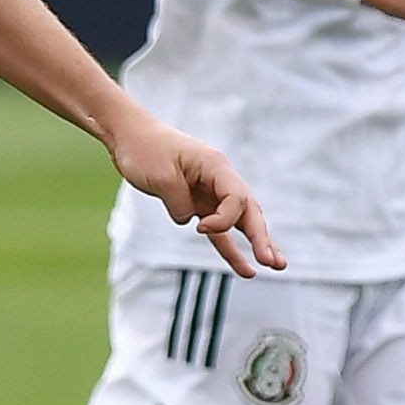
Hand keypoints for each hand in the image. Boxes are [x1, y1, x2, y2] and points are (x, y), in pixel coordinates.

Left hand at [107, 109, 281, 277]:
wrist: (129, 136)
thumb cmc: (144, 149)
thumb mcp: (161, 178)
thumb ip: (179, 203)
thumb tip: (192, 221)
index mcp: (215, 165)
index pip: (236, 198)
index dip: (224, 220)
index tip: (200, 228)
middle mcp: (218, 179)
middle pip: (249, 211)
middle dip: (262, 238)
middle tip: (274, 262)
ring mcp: (210, 193)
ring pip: (240, 222)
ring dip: (257, 244)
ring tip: (276, 265)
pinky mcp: (197, 204)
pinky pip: (219, 231)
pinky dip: (231, 249)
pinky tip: (245, 268)